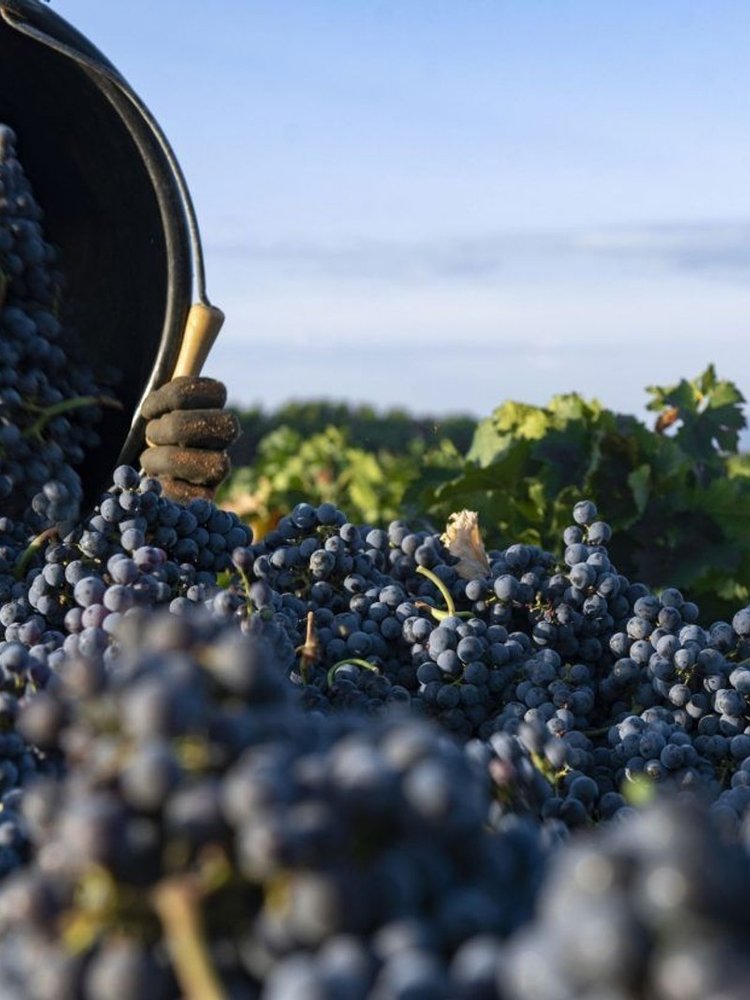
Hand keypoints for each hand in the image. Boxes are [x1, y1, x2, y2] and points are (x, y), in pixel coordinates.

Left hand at [139, 376, 238, 502]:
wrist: (140, 484)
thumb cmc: (147, 440)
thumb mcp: (153, 410)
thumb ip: (165, 390)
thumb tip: (176, 345)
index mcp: (214, 410)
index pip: (217, 391)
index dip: (177, 396)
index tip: (148, 409)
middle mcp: (223, 440)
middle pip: (222, 423)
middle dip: (176, 428)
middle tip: (150, 434)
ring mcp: (219, 470)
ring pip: (211, 462)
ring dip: (164, 459)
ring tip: (148, 461)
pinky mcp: (207, 500)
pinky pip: (194, 495)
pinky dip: (167, 488)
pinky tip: (155, 485)